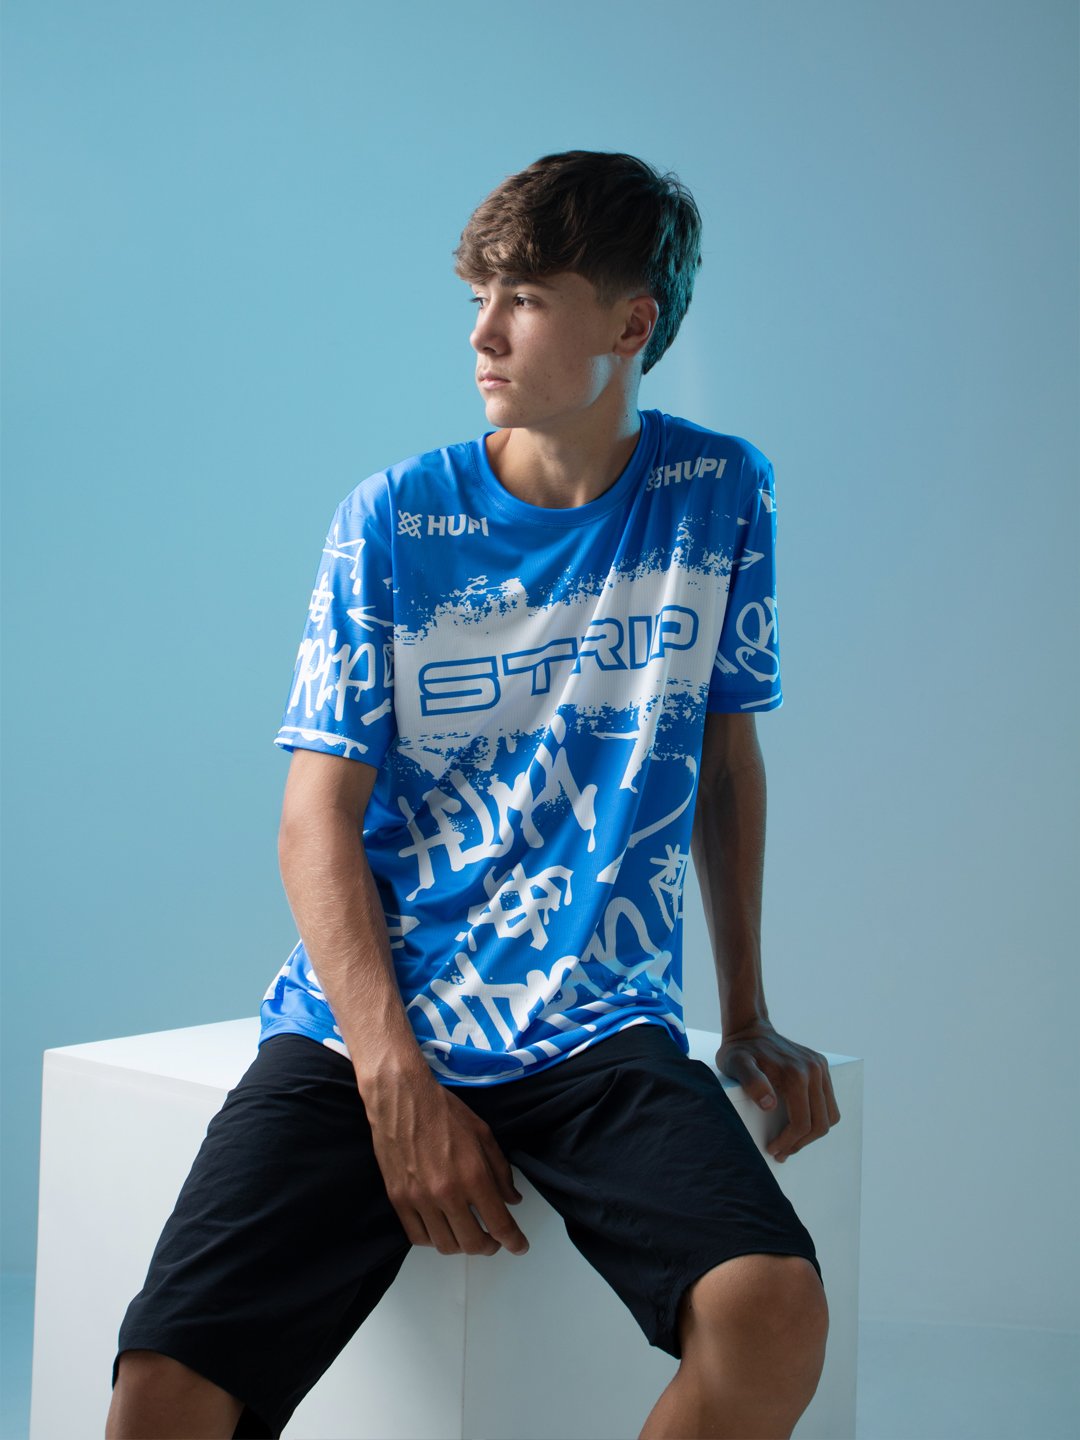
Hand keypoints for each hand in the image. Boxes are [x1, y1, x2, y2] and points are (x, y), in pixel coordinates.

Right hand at [363, 1069, 528, 1256]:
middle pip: (473, 1243)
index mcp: (473, 1176)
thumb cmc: (444, 1111)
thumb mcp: (483, 1134)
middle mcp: (447, 1194)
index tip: (519, 1247)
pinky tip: (441, 1228)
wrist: (401, 1099)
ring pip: (445, 1245)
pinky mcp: (398, 1200)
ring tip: (467, 1233)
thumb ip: (500, 1171)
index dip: (514, 1242)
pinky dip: (434, 1240)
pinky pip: (418, 1237)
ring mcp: (420, 1200)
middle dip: (490, 1247)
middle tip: (494, 1240)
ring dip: (462, 1245)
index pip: (499, 1224)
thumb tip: (512, 1200)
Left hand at [717, 1019, 840, 1161]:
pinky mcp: (821, 1066)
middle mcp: (813, 1070)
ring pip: (830, 1114)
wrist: (749, 1029)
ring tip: (791, 1141)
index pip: (803, 1122)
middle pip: (821, 1123)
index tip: (774, 1150)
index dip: (790, 1142)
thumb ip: (752, 1082)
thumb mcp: (737, 1065)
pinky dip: (818, 1117)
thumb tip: (770, 1104)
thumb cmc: (740, 1051)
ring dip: (813, 1132)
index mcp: (796, 1074)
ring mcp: (820, 1067)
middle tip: (782, 1152)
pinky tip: (798, 1121)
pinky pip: (828, 1101)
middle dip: (801, 1142)